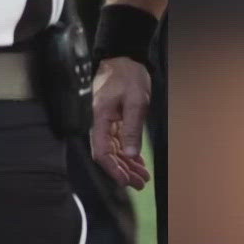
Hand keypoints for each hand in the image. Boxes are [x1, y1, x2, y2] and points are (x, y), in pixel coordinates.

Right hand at [91, 57, 151, 188]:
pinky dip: (128, 153)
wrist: (124, 60)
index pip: (101, 151)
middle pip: (108, 154)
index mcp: (100, 118)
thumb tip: (130, 155)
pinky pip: (118, 141)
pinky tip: (137, 162)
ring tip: (143, 176)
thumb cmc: (128, 77)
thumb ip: (132, 130)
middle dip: (123, 171)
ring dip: (127, 164)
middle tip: (141, 184)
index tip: (126, 181)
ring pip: (114, 150)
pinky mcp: (112, 119)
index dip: (113, 169)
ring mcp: (105, 121)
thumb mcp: (136, 103)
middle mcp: (99, 123)